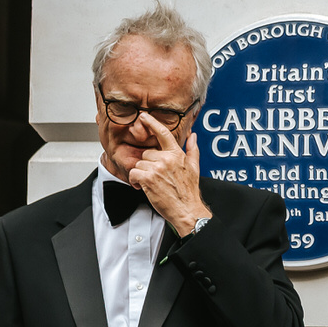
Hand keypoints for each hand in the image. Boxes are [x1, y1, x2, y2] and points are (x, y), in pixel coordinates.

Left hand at [128, 114, 210, 235]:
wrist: (187, 210)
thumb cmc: (189, 192)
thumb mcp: (194, 168)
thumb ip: (192, 150)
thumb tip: (193, 136)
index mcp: (176, 154)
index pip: (163, 134)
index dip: (152, 123)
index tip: (144, 116)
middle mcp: (166, 159)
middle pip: (146, 153)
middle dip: (148, 165)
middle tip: (157, 177)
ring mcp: (157, 168)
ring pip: (139, 164)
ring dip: (142, 174)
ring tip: (152, 184)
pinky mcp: (148, 179)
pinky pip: (133, 173)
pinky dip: (135, 181)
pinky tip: (143, 187)